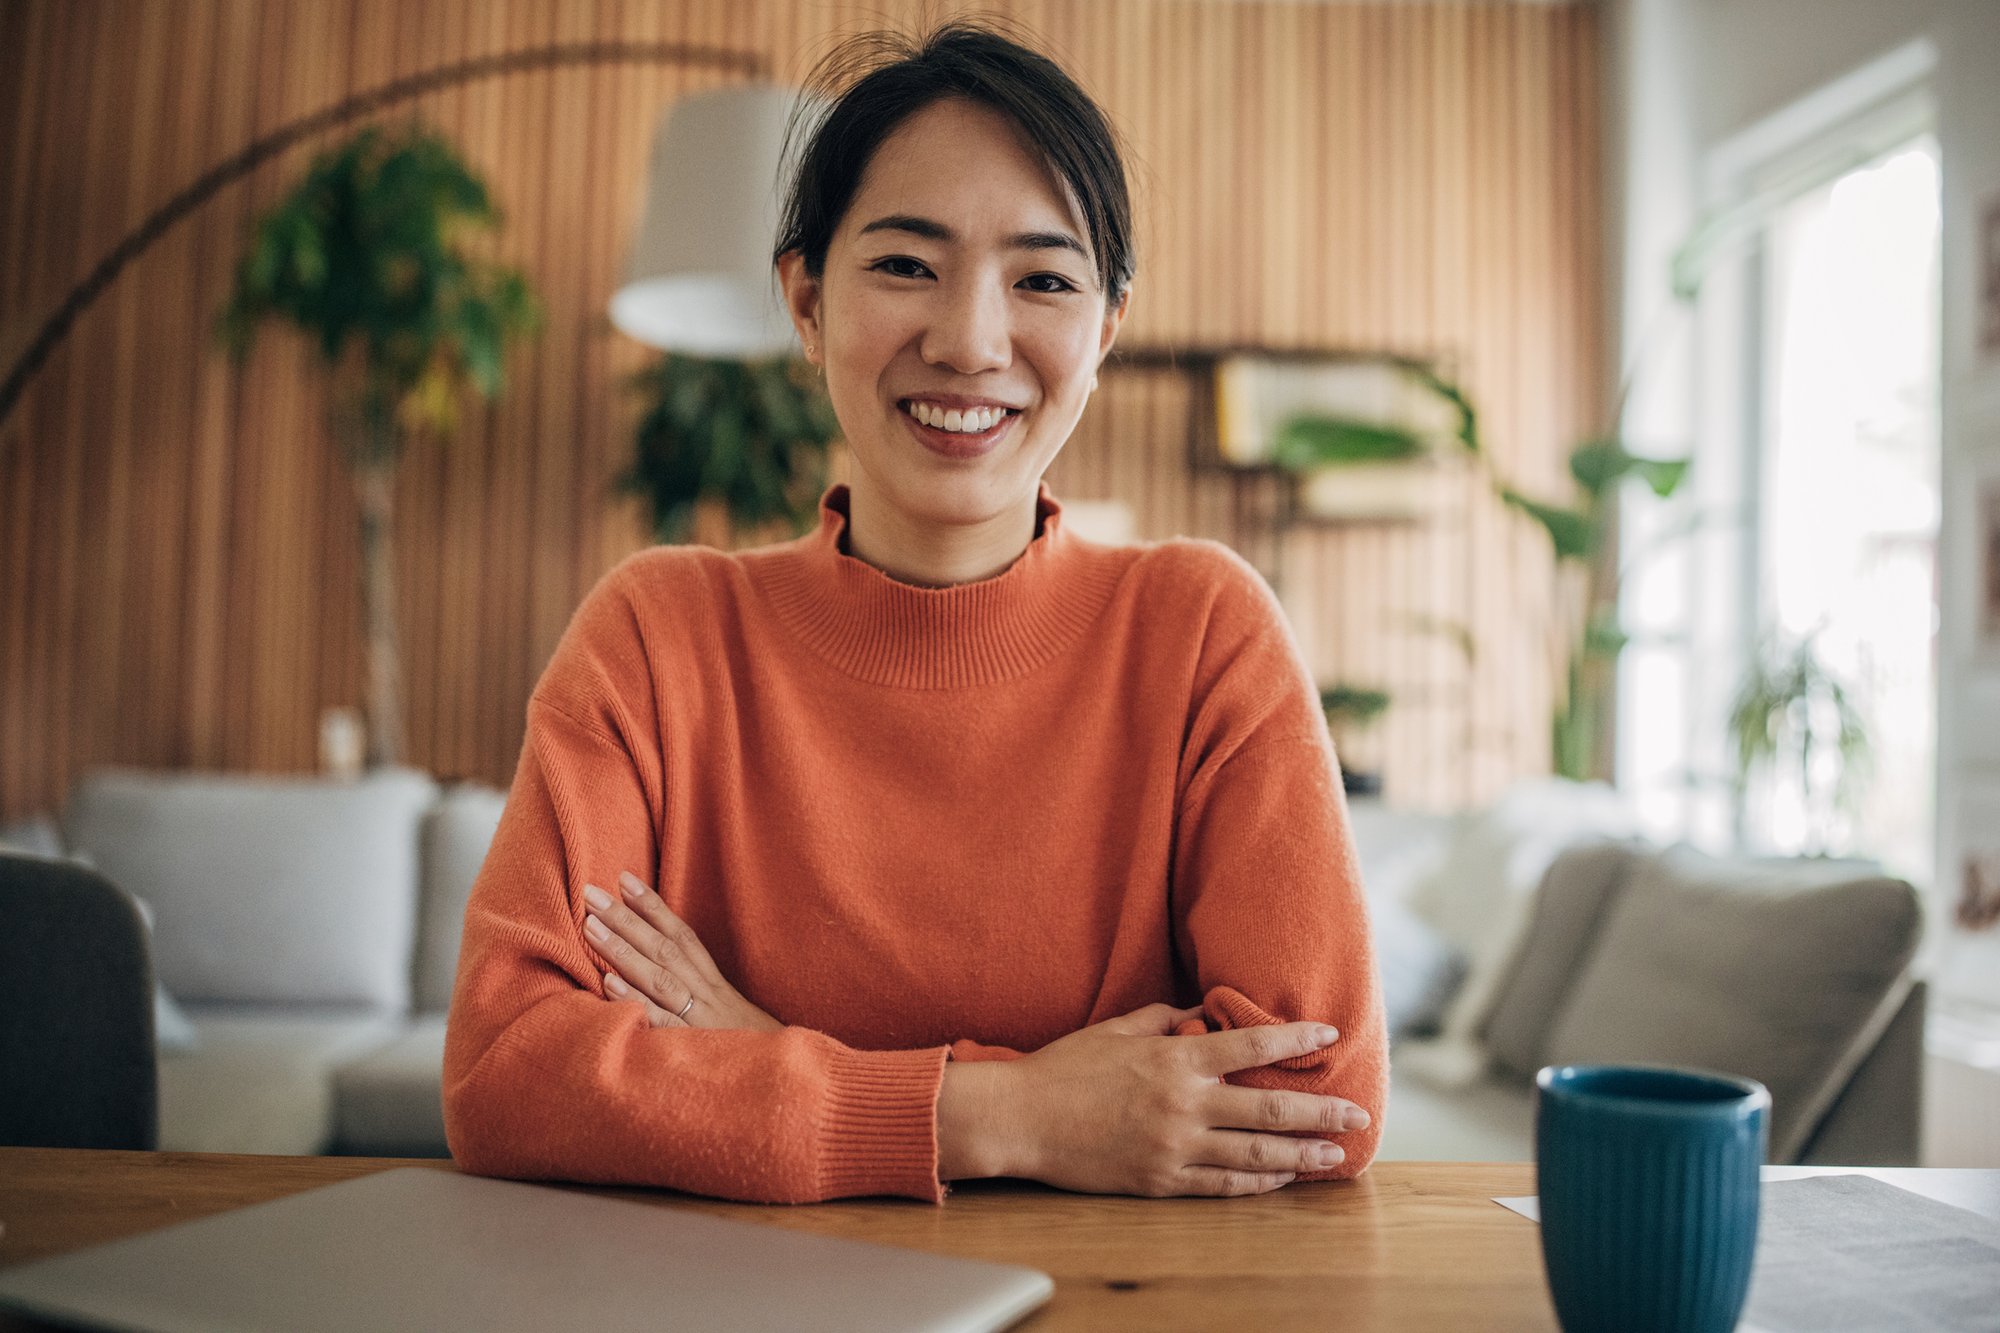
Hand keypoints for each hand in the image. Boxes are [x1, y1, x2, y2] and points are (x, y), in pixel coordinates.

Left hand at [582, 871, 782, 1032]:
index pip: (680, 935)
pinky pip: (661, 1021)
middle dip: (626, 918)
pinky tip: (609, 984)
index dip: (653, 906)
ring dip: (623, 951)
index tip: (624, 878)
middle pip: (664, 948)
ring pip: (659, 977)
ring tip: (590, 927)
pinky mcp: (692, 1047)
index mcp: (710, 982)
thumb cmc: (745, 1046)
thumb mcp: (723, 1012)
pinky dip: (636, 1001)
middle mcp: (704, 993)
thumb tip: (654, 965)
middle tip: (590, 893)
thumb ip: (693, 989)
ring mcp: (699, 1019)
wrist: (778, 1078)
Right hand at [992, 1001, 1366, 1196]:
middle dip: (1321, 1112)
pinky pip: (1222, 1184)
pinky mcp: (1161, 1181)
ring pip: (1255, 1154)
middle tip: (1358, 1115)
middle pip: (1270, 1110)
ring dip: (1302, 1156)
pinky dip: (1257, 1181)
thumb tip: (1199, 1012)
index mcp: (1174, 1060)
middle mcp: (1184, 1105)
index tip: (1328, 1035)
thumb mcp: (1115, 1030)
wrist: (1021, 1119)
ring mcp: (1175, 1147)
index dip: (1295, 1040)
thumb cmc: (1064, 1069)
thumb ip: (1162, 1019)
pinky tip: (1280, 1178)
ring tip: (1335, 1155)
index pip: (1252, 1047)